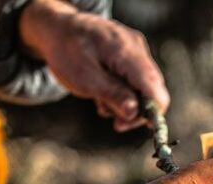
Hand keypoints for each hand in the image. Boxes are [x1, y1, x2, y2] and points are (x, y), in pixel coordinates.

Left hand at [19, 0, 168, 130]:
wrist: (58, 29)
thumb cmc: (67, 51)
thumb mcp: (85, 78)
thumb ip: (113, 94)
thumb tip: (134, 113)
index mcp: (125, 51)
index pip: (154, 89)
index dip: (151, 113)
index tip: (131, 125)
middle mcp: (137, 48)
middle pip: (154, 90)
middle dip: (137, 111)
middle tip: (116, 123)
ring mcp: (137, 51)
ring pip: (147, 89)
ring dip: (128, 104)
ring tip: (104, 105)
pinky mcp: (133, 56)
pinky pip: (138, 82)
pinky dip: (125, 94)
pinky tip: (107, 95)